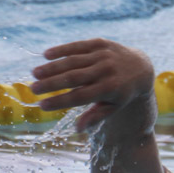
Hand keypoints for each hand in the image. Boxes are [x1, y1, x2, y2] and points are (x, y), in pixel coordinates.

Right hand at [31, 38, 155, 132]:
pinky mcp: (100, 43)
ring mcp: (103, 55)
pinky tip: (45, 55)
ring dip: (52, 67)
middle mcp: (106, 71)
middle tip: (33, 89)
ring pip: (73, 61)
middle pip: (73, 78)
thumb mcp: (113, 107)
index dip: (60, 102)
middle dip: (51, 84)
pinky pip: (78, 46)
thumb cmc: (122, 92)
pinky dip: (61, 50)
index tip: (42, 105)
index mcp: (110, 89)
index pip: (80, 97)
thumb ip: (96, 116)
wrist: (140, 67)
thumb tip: (77, 129)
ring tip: (34, 74)